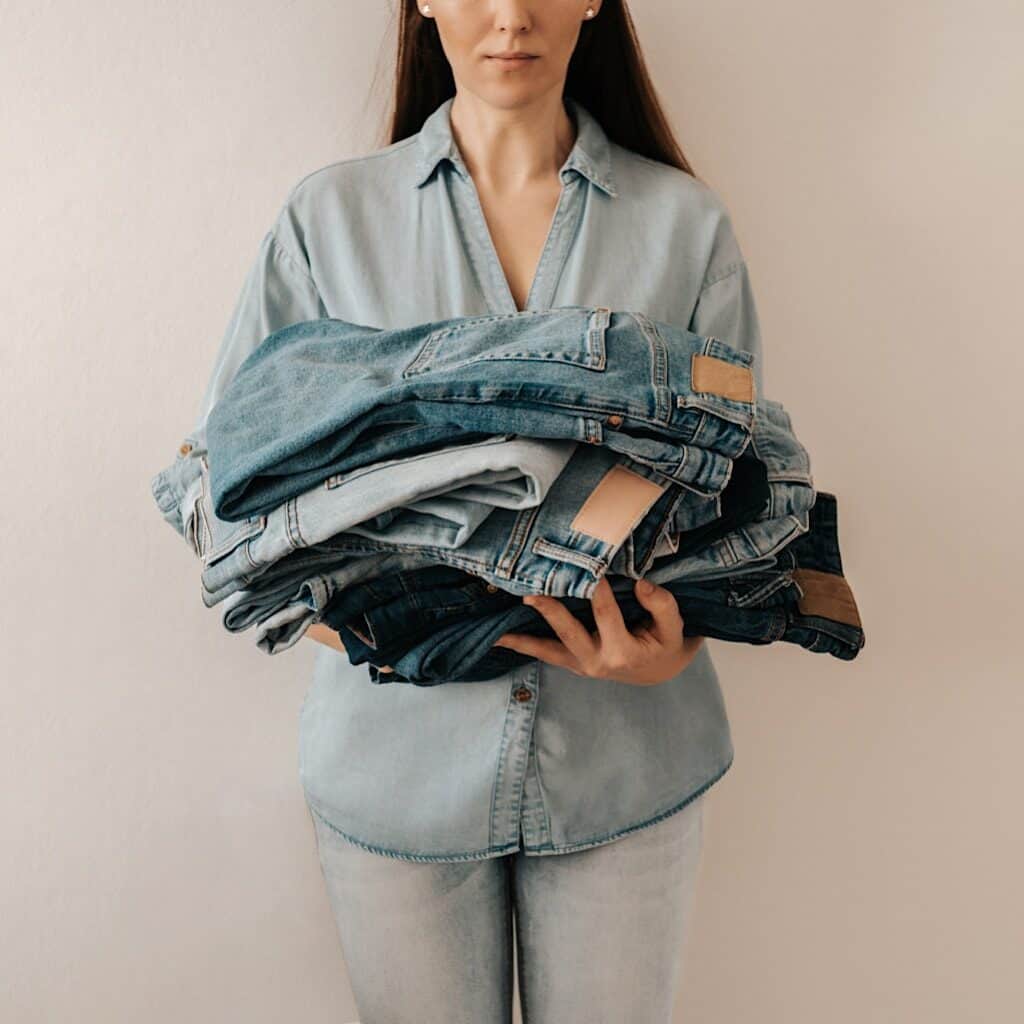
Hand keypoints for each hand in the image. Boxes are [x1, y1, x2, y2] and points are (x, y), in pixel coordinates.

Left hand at [492, 576, 703, 685]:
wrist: (657, 671)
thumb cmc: (665, 644)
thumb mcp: (674, 628)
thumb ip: (662, 605)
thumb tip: (642, 584)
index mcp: (623, 652)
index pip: (607, 614)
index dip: (598, 590)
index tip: (588, 567)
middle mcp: (597, 662)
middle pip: (569, 632)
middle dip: (549, 611)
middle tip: (530, 593)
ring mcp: (581, 665)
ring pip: (549, 650)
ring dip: (522, 639)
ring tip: (497, 629)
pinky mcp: (572, 664)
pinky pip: (545, 654)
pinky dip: (522, 645)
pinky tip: (499, 637)